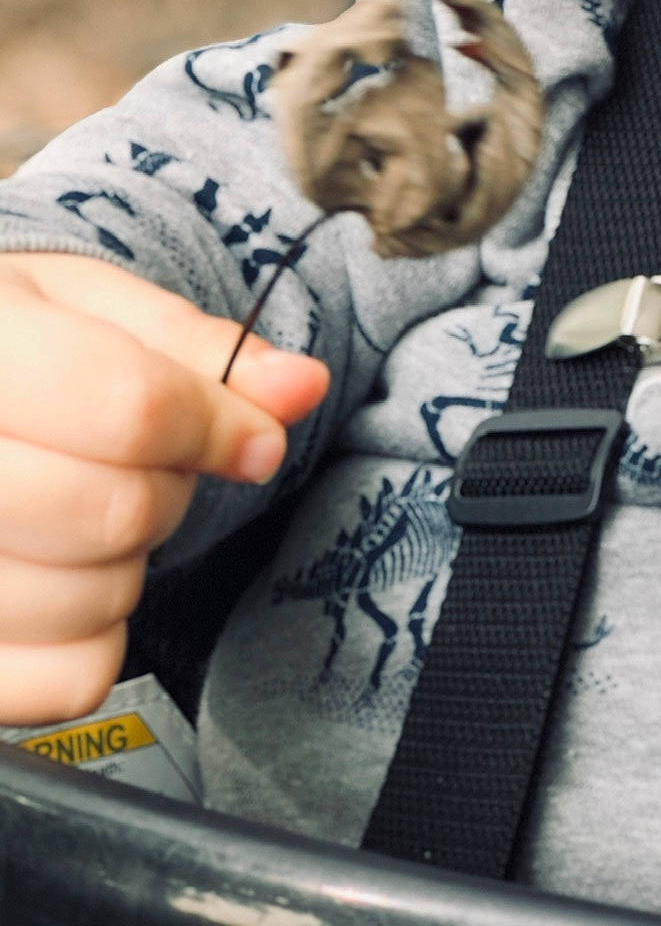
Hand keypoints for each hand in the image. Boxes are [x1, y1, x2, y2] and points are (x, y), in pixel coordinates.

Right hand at [0, 253, 328, 725]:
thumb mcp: (81, 306)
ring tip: (80, 513)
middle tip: (140, 464)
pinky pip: (67, 682)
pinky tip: (55, 578)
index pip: (128, 405)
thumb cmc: (0, 345)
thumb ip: (196, 348)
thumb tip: (302, 386)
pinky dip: (92, 641)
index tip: (253, 437)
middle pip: (115, 510)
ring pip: (93, 602)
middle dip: (166, 490)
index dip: (217, 425)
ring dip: (127, 565)